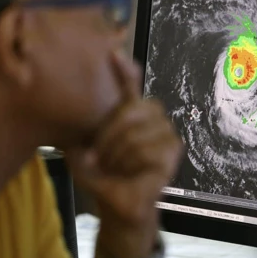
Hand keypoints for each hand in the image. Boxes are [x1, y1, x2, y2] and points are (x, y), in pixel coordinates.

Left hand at [66, 51, 182, 240]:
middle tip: (99, 157)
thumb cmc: (101, 177)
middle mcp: (151, 118)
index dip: (124, 70)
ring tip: (114, 168)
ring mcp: (166, 133)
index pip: (130, 85)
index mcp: (129, 114)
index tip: (113, 53)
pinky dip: (132, 164)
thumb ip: (85, 129)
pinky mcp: (173, 151)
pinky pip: (148, 149)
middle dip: (110, 135)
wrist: (116, 205)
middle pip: (132, 108)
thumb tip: (82, 113)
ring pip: (137, 132)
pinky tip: (131, 173)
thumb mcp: (84, 150)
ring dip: (118, 155)